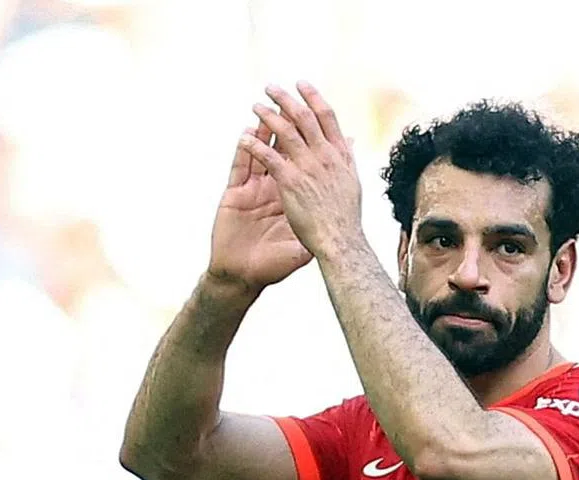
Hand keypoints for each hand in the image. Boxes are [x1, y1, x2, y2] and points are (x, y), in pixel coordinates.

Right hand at [207, 120, 313, 293]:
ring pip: (261, 153)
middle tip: (294, 104)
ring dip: (265, 131)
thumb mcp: (302, 245)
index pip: (303, 164)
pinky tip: (248, 134)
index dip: (311, 145)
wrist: (244, 277)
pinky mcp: (234, 194)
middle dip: (287, 128)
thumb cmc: (273, 265)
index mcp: (292, 197)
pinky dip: (245, 149)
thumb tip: (344, 207)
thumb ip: (320, 225)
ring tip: (270, 109)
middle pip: (282, 152)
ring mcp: (253, 190)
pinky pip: (240, 167)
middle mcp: (273, 189)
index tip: (323, 122)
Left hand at [238, 82, 362, 258]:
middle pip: (304, 117)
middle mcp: (326, 156)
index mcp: (340, 155)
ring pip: (285, 131)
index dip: (313, 98)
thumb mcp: (352, 182)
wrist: (340, 241)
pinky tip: (244, 138)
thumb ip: (347, 159)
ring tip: (255, 106)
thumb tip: (349, 140)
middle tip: (271, 87)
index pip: (327, 118)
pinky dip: (255, 145)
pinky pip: (268, 156)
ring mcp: (308, 167)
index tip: (301, 85)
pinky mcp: (290, 181)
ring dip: (268, 116)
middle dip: (286, 99)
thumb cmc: (345, 218)